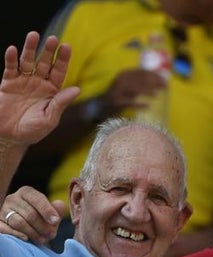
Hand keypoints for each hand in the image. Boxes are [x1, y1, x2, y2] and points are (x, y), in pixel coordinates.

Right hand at [0, 31, 79, 145]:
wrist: (10, 137)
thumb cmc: (33, 131)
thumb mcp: (50, 118)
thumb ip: (61, 102)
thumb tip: (77, 89)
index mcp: (53, 92)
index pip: (59, 72)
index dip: (63, 59)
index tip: (67, 46)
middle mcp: (39, 84)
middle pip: (44, 63)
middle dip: (48, 51)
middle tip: (53, 38)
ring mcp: (23, 82)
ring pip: (27, 62)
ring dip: (30, 49)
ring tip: (34, 35)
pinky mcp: (8, 83)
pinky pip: (10, 68)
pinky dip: (11, 59)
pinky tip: (14, 50)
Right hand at [0, 186, 63, 243]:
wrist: (28, 231)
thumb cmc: (42, 221)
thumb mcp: (52, 215)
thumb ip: (57, 210)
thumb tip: (60, 205)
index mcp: (27, 193)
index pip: (37, 198)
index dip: (47, 210)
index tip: (55, 221)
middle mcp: (13, 199)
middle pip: (30, 213)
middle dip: (43, 226)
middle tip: (51, 235)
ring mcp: (3, 210)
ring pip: (19, 222)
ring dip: (33, 233)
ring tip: (42, 239)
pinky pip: (5, 229)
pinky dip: (16, 234)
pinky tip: (26, 238)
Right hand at [101, 68, 167, 113]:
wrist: (104, 105)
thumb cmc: (122, 94)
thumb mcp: (130, 84)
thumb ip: (141, 81)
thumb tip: (160, 80)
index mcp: (124, 74)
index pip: (141, 72)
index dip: (154, 75)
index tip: (164, 79)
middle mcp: (120, 80)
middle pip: (139, 79)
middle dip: (153, 82)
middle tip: (165, 87)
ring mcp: (118, 91)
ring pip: (134, 89)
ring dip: (147, 91)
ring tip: (157, 94)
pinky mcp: (117, 102)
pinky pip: (130, 103)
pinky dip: (139, 104)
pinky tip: (148, 106)